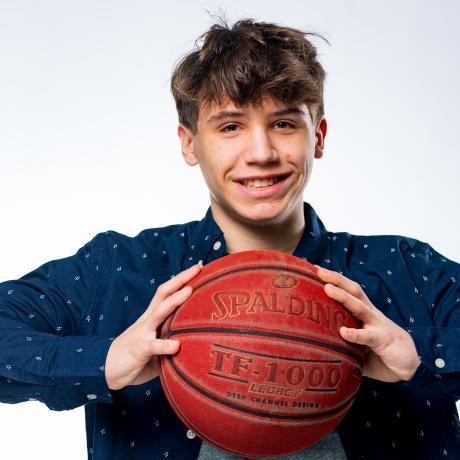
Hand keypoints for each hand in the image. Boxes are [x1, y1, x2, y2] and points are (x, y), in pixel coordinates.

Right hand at [104, 263, 201, 389]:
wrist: (105, 368)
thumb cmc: (136, 355)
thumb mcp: (156, 343)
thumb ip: (172, 337)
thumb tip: (198, 337)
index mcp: (152, 317)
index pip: (167, 292)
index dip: (181, 279)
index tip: (199, 268)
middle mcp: (148, 320)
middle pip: (164, 294)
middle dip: (181, 280)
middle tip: (198, 268)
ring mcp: (143, 333)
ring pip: (159, 312)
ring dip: (175, 301)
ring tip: (189, 292)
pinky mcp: (139, 350)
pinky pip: (153, 346)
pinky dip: (165, 345)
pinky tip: (176, 345)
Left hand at [316, 266, 420, 381]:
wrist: (408, 364)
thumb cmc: (377, 351)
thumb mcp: (356, 342)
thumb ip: (339, 340)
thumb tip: (314, 343)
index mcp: (363, 311)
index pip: (348, 290)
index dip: (334, 279)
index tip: (315, 269)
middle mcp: (370, 314)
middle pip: (353, 290)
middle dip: (336, 279)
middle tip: (319, 271)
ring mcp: (377, 325)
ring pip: (359, 307)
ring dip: (343, 297)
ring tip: (328, 289)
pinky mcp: (383, 340)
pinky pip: (367, 336)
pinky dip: (355, 334)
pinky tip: (344, 332)